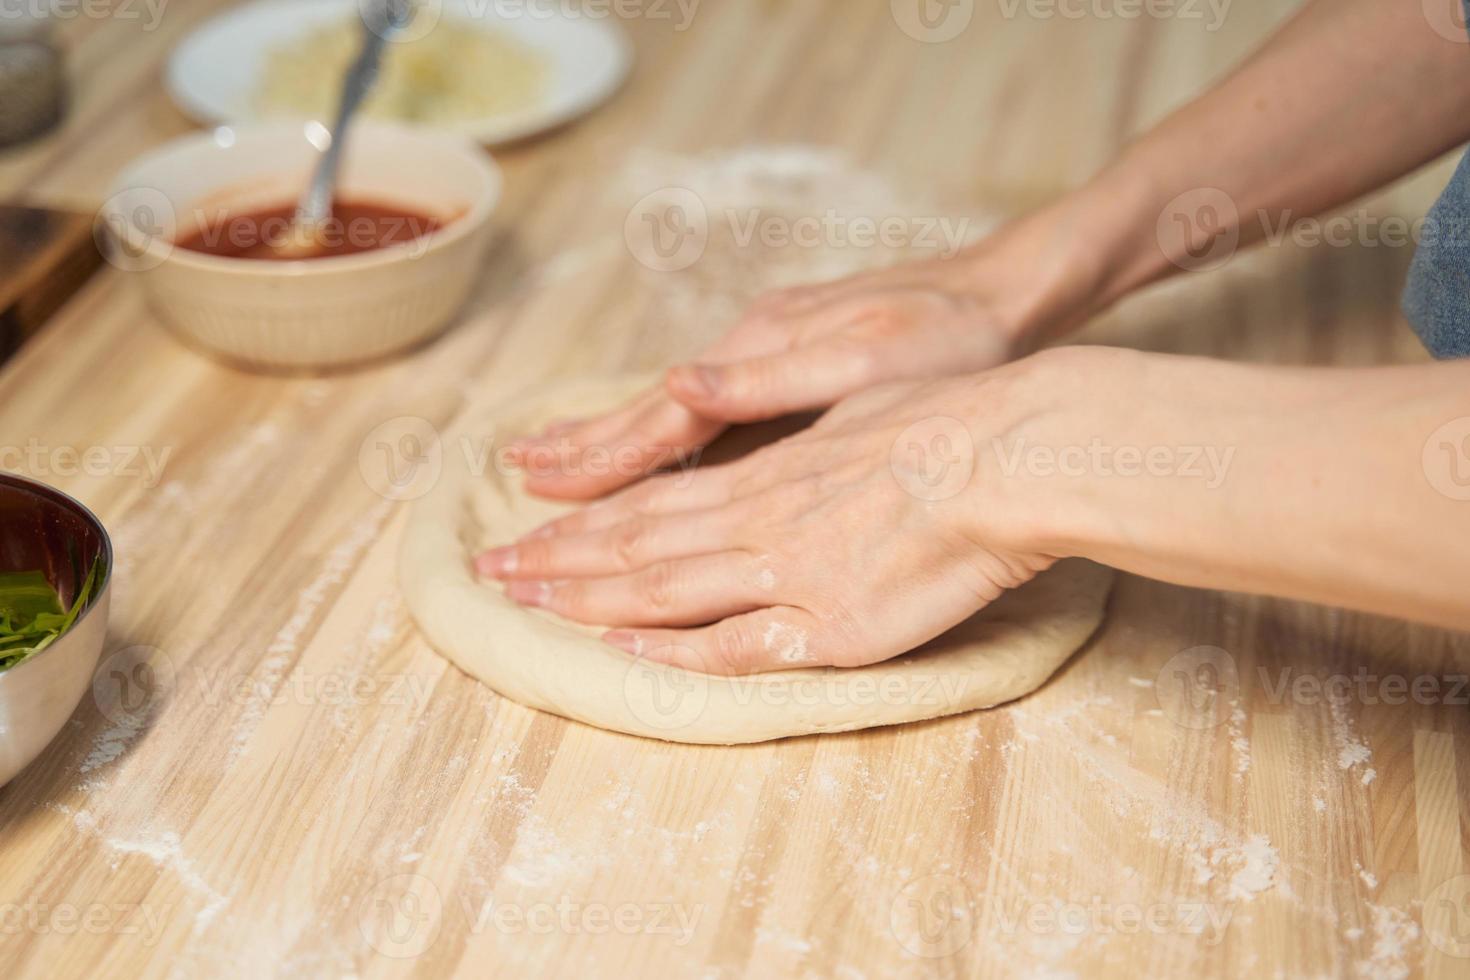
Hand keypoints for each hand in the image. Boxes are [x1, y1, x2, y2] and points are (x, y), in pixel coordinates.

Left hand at [478, 357, 1081, 673]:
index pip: (651, 497)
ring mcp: (789, 573)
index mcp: (764, 469)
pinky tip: (624, 655)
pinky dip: (675, 652)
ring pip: (664, 589)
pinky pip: (738, 645)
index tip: (527, 530)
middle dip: (556, 561)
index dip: (582, 518)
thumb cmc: (942, 412)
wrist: (1007, 451)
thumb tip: (694, 387)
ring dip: (587, 600)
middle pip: (636, 543)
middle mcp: (758, 519)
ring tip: (523, 607)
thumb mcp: (842, 392)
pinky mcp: (831, 625)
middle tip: (489, 575)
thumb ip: (768, 410)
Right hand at [505, 214, 1100, 499]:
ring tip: (548, 462)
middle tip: (513, 478)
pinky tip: (650, 440)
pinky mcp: (790, 356)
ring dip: (607, 440)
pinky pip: (703, 404)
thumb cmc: (950, 341)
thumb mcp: (869, 364)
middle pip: (648, 411)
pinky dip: (659, 429)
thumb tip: (678, 381)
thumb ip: (770, 379)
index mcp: (760, 357)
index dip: (598, 458)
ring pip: (670, 407)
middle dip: (580, 451)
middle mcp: (749, 350)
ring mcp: (766, 350)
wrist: (1007, 292)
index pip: (660, 418)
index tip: (538, 487)